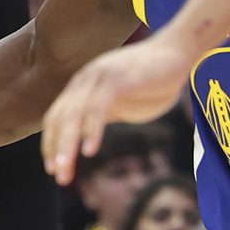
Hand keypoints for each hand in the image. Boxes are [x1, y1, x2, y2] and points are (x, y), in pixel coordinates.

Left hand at [41, 35, 199, 184]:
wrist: (178, 53)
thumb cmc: (153, 81)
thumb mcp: (121, 103)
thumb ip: (102, 116)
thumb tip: (86, 138)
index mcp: (83, 86)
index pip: (57, 118)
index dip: (51, 144)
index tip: (53, 169)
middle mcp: (85, 80)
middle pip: (60, 118)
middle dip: (56, 150)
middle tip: (59, 177)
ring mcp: (99, 77)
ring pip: (74, 115)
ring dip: (67, 144)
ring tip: (66, 169)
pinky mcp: (117, 78)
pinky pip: (97, 108)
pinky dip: (91, 130)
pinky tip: (89, 150)